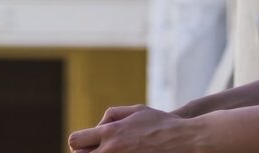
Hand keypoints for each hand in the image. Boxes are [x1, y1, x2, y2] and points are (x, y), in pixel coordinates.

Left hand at [68, 104, 201, 152]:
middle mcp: (111, 150)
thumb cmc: (160, 123)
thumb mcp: (135, 110)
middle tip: (96, 150)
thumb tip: (99, 127)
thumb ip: (112, 116)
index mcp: (110, 133)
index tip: (86, 143)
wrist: (183, 140)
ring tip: (113, 151)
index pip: (75, 141)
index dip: (78, 142)